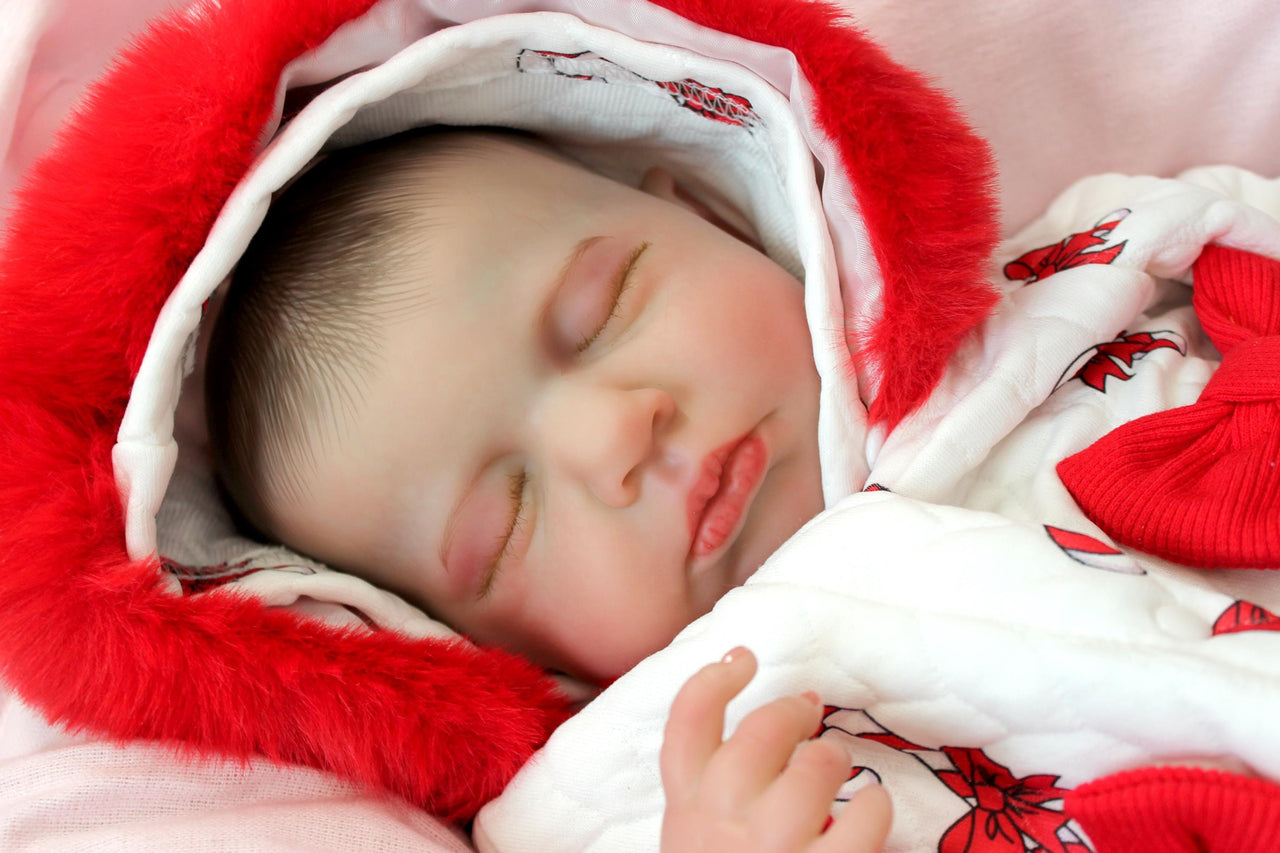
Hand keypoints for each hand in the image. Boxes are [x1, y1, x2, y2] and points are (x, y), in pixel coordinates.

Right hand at [660, 647, 891, 852]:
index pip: (685, 726)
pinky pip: (862, 822)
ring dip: (832, 757)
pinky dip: (873, 808)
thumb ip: (710, 802)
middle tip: (809, 707)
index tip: (744, 658)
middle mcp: (720, 828)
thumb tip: (770, 734)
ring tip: (836, 767)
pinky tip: (870, 811)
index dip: (714, 682)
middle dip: (790, 711)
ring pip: (811, 770)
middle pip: (757, 735)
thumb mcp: (696, 848)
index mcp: (684, 817)